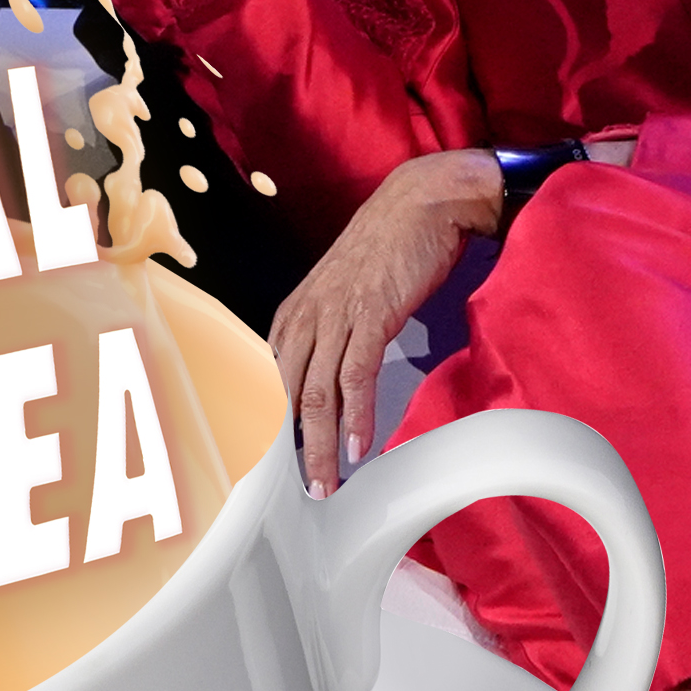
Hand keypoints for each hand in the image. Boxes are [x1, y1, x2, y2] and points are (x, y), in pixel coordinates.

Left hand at [269, 149, 502, 496]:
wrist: (421, 201)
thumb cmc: (388, 246)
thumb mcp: (344, 291)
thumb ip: (331, 331)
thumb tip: (331, 378)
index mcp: (295, 310)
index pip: (268, 378)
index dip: (268, 424)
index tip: (272, 464)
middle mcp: (307, 314)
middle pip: (286, 394)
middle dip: (289, 449)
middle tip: (298, 489)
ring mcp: (337, 314)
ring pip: (317, 393)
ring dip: (322, 446)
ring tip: (327, 484)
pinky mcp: (372, 314)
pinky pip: (358, 374)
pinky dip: (358, 415)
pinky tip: (360, 446)